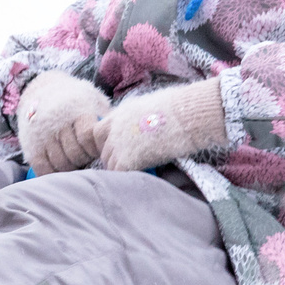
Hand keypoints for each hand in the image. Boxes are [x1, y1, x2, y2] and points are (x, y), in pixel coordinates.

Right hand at [16, 71, 110, 174]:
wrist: (40, 89)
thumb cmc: (75, 99)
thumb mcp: (92, 99)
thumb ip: (106, 117)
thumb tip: (123, 136)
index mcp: (76, 109)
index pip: (87, 137)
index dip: (94, 148)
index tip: (96, 149)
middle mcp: (57, 122)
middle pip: (75, 153)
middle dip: (84, 159)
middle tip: (86, 156)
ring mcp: (42, 135)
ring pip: (61, 163)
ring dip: (71, 167)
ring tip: (74, 159)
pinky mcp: (31, 146)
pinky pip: (43, 168)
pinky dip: (54, 173)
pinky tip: (60, 168)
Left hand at [96, 79, 226, 171]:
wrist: (186, 116)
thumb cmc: (180, 109)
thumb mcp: (152, 107)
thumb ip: (141, 119)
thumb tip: (146, 129)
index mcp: (120, 114)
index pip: (99, 132)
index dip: (106, 143)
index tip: (117, 151)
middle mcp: (115, 128)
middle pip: (104, 151)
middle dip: (114, 160)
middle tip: (129, 167)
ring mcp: (118, 144)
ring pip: (110, 164)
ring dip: (122, 170)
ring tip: (139, 172)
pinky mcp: (126, 159)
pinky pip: (119, 173)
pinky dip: (128, 177)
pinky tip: (143, 175)